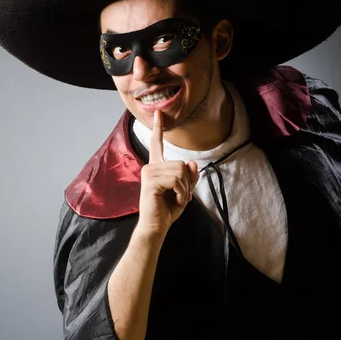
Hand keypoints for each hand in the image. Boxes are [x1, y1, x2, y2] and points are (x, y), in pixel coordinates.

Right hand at [137, 110, 198, 238]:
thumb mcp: (184, 190)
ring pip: (180, 170)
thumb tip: (192, 162)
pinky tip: (175, 199)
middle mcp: (150, 166)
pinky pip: (176, 179)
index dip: (158, 128)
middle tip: (182, 195)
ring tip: (178, 197)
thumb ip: (189, 176)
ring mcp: (148, 172)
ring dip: (185, 188)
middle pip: (180, 163)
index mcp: (157, 166)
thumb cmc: (168, 209)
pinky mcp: (150, 181)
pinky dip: (181, 191)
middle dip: (187, 181)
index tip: (159, 113)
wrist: (157, 226)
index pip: (157, 143)